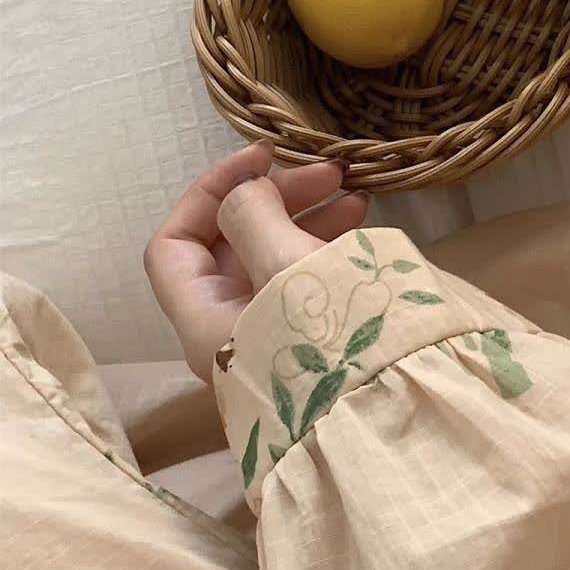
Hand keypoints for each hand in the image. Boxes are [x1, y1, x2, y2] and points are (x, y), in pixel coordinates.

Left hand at [144, 141, 368, 380]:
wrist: (394, 409)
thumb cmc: (328, 338)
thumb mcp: (284, 263)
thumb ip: (252, 215)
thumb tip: (248, 194)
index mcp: (203, 320)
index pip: (175, 243)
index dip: (212, 191)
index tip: (265, 159)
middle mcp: (231, 334)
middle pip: (232, 248)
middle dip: (276, 201)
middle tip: (330, 174)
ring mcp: (275, 341)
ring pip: (276, 264)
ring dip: (310, 221)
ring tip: (359, 199)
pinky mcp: (315, 347)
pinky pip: (308, 286)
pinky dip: (328, 251)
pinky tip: (364, 234)